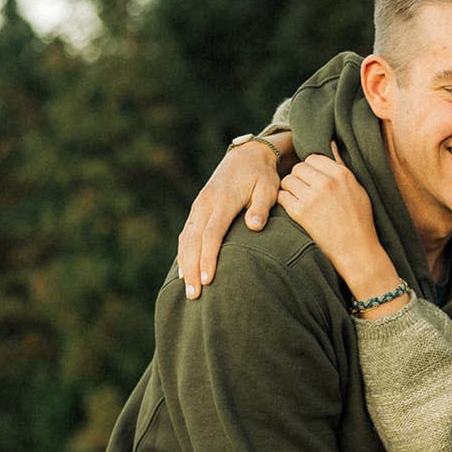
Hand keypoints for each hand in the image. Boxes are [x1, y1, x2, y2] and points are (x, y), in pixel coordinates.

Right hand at [178, 134, 293, 297]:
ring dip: (185, 265)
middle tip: (194, 295)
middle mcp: (205, 205)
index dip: (208, 258)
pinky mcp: (197, 211)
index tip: (208, 279)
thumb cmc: (261, 176)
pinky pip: (186, 235)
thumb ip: (260, 208)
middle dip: (192, 269)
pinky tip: (184, 272)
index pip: (212, 234)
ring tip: (189, 290)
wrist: (246, 156)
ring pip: (186, 240)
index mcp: (222, 201)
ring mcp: (198, 207)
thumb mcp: (268, 188)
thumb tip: (254, 227)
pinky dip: (183, 254)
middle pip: (193, 241)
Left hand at [277, 145, 394, 297]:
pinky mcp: (301, 213)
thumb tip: (331, 143)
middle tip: (304, 190)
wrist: (356, 249)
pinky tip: (293, 208)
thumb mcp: (357, 189)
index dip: (310, 168)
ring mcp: (312, 197)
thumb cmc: (359, 220)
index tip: (313, 179)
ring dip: (290, 188)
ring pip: (288, 180)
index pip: (313, 157)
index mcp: (341, 174)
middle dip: (299, 177)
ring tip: (298, 198)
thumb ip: (342, 166)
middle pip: (298, 167)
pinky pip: (283, 197)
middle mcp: (326, 182)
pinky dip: (285, 201)